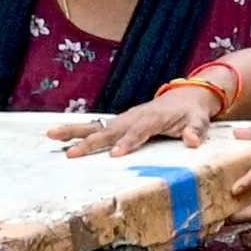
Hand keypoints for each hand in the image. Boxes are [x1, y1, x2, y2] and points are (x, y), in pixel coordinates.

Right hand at [52, 82, 213, 158]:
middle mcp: (133, 116)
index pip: (139, 131)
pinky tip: (58, 137)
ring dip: (73, 131)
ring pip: (96, 126)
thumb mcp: (200, 120)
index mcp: (153, 118)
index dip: (127, 142)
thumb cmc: (191, 112)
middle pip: (109, 130)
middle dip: (90, 142)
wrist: (184, 96)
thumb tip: (191, 140)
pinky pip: (95, 127)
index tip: (115, 154)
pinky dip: (77, 131)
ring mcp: (123, 118)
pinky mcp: (118, 122)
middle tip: (71, 153)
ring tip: (50, 135)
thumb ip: (196, 130)